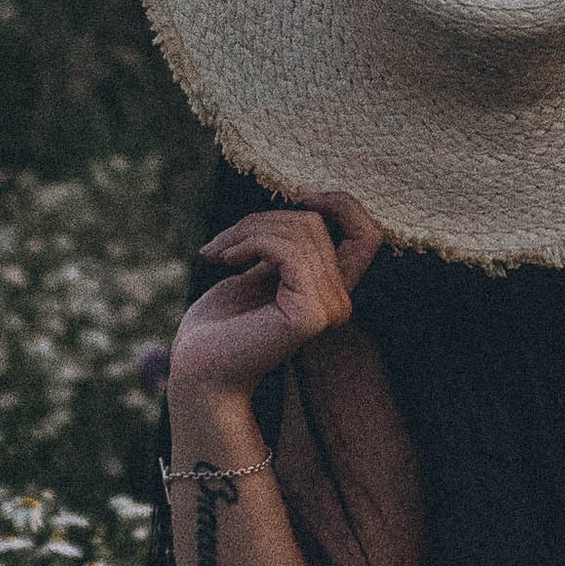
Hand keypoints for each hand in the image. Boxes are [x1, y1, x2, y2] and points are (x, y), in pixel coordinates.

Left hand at [165, 194, 385, 407]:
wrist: (197, 367)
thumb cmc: (220, 322)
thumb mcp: (259, 270)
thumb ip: (287, 245)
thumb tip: (305, 204)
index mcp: (331, 292)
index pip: (367, 235)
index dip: (343, 205)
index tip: (301, 197)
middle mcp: (339, 303)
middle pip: (315, 224)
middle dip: (261, 220)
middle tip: (222, 244)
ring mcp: (328, 310)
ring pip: (300, 232)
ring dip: (248, 231)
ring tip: (218, 252)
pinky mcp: (310, 315)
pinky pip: (288, 251)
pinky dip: (250, 243)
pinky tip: (223, 260)